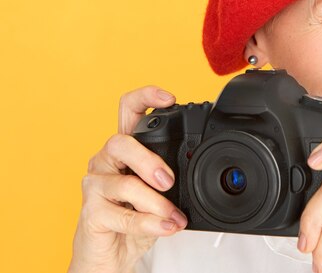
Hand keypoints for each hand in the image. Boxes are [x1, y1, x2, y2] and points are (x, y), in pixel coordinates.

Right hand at [68, 86, 187, 272]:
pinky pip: (123, 215)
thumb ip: (174, 175)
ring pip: (125, 183)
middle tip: (169, 181)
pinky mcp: (91, 212)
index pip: (128, 110)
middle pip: (121, 142)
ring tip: (174, 215)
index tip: (170, 99)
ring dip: (156, 202)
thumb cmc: (137, 216)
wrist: (111, 254)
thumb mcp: (162, 191)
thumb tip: (201, 172)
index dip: (146, 97)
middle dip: (149, 160)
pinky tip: (166, 227)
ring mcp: (95, 185)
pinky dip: (149, 224)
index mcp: (126, 149)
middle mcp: (106, 161)